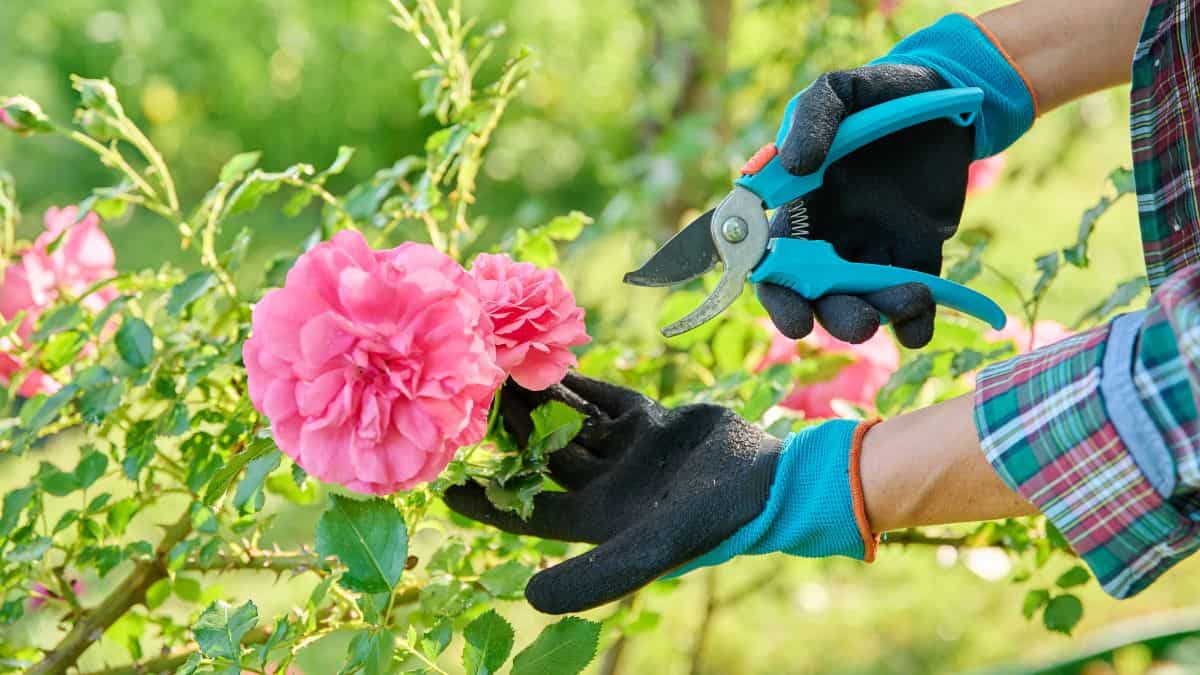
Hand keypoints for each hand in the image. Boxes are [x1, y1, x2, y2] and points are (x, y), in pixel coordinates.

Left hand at [443, 373, 874, 613]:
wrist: (769, 480)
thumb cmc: (710, 519)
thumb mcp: (649, 549)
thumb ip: (596, 575)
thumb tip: (529, 598)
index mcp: (596, 520)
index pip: (526, 512)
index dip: (488, 501)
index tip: (446, 483)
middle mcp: (605, 486)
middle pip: (541, 459)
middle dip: (510, 435)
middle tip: (473, 402)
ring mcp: (626, 452)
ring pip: (568, 425)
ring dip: (539, 403)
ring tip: (503, 371)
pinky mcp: (649, 423)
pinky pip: (603, 399)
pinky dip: (579, 383)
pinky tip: (550, 363)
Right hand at [757, 63, 973, 347]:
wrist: (945, 91)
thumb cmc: (877, 92)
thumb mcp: (837, 91)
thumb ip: (812, 119)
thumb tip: (793, 165)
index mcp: (799, 205)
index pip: (774, 262)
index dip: (779, 296)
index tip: (796, 319)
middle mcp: (830, 234)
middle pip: (817, 294)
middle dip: (833, 317)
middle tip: (858, 324)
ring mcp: (873, 246)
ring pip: (864, 300)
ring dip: (880, 315)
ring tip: (912, 299)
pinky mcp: (917, 251)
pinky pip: (912, 296)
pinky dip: (916, 322)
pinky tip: (921, 322)